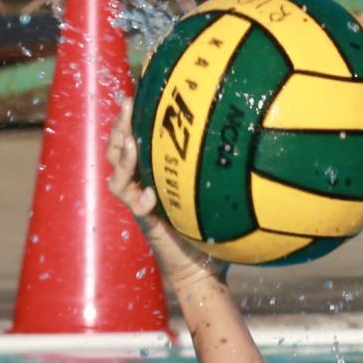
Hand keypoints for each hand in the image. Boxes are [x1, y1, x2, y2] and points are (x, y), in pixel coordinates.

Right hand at [105, 108, 226, 288]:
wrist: (202, 268)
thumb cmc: (213, 231)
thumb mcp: (217, 194)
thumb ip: (219, 172)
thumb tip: (246, 139)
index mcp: (156, 173)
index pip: (137, 140)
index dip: (131, 119)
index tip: (135, 94)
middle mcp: (143, 184)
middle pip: (118, 150)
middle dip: (118, 126)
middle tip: (126, 105)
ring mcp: (140, 202)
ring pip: (116, 173)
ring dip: (120, 157)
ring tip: (129, 142)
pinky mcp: (143, 221)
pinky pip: (130, 203)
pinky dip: (136, 197)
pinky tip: (147, 195)